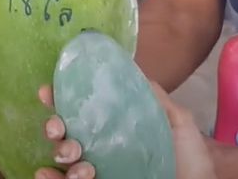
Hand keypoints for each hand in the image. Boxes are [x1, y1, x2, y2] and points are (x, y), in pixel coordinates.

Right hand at [36, 83, 216, 178]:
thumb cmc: (190, 162)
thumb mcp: (178, 124)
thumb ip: (156, 99)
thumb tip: (133, 70)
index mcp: (113, 129)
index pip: (78, 111)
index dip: (58, 98)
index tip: (47, 91)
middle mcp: (98, 149)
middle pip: (62, 134)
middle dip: (54, 127)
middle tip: (60, 129)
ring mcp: (94, 171)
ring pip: (61, 160)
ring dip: (60, 155)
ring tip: (82, 166)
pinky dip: (49, 178)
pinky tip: (47, 174)